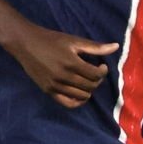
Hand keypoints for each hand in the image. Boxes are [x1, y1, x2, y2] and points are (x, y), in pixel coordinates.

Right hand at [0, 24, 118, 107]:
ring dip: (89, 89)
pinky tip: (80, 93)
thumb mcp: (74, 41)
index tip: (101, 65)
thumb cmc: (52, 40)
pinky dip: (77, 101)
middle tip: (95, 72)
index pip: (96, 75)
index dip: (103, 71)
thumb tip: (116, 47)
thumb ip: (95, 47)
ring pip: (81, 96)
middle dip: (97, 80)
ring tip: (87, 80)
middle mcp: (64, 77)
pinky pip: (67, 103)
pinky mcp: (48, 91)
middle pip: (90, 86)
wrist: (26, 44)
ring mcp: (55, 86)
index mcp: (72, 63)